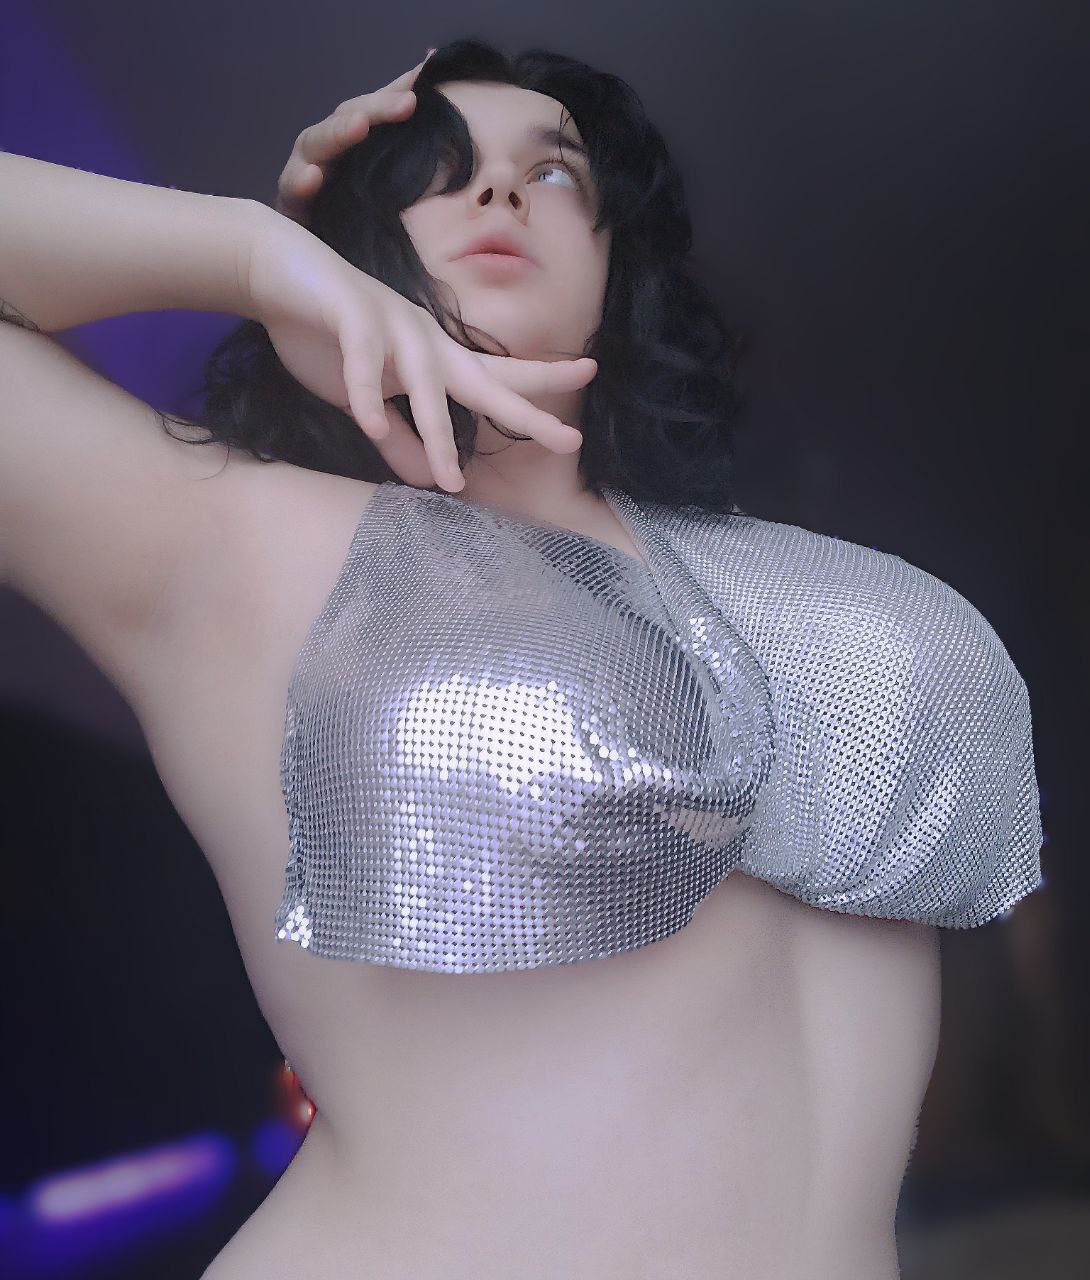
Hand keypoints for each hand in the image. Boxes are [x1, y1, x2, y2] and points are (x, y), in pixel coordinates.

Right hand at [243, 212, 596, 491]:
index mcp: (435, 358)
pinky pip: (363, 359)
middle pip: (485, 380)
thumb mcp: (367, 400)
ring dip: (437, 431)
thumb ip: (400, 437)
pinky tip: (370, 425)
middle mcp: (426, 340)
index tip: (591, 375)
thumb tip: (431, 481)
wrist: (275, 273)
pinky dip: (367, 392)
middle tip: (571, 438)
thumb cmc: (327, 335)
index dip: (541, 380)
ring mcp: (391, 324)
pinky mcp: (350, 313)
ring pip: (424, 383)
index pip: (497, 374)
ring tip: (451, 479)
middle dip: (526, 410)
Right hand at [275, 52, 432, 225]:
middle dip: (377, 108)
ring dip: (337, 134)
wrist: (325, 264)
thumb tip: (434, 82)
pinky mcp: (291, 205)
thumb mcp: (396, 186)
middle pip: (346, 118)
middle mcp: (327, 151)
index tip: (426, 75)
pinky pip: (294, 190)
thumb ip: (416, 147)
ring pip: (315, 143)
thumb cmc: (360, 222)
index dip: (398, 90)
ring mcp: (304, 173)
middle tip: (408, 102)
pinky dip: (302, 182)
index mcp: (351, 141)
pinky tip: (314, 177)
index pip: (374, 107)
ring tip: (359, 126)